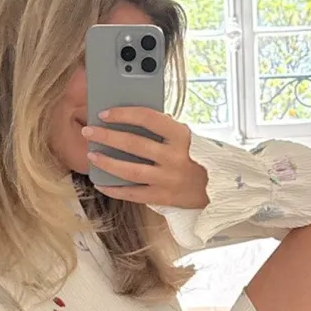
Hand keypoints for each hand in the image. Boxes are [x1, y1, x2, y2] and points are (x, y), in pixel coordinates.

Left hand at [83, 109, 209, 207]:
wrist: (220, 188)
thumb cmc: (199, 158)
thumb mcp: (188, 138)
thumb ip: (164, 130)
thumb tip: (129, 120)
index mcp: (182, 136)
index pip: (148, 118)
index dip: (124, 114)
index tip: (105, 113)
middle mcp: (174, 158)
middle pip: (134, 144)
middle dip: (107, 136)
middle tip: (89, 131)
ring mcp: (168, 179)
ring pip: (130, 170)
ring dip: (107, 162)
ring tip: (91, 155)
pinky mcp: (163, 197)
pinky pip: (133, 194)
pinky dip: (114, 189)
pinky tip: (100, 182)